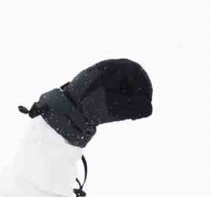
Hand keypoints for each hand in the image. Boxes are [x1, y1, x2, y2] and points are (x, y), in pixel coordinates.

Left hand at [21, 59, 152, 146]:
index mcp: (110, 68)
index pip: (136, 71)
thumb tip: (149, 108)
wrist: (62, 111)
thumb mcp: (114, 108)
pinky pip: (114, 90)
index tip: (147, 102)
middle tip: (138, 112)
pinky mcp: (96, 86)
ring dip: (129, 100)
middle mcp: (105, 68)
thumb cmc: (87, 107)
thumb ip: (134, 107)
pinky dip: (120, 100)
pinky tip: (118, 113)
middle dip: (138, 95)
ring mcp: (100, 76)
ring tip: (128, 115)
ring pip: (123, 85)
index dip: (146, 86)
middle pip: (131, 78)